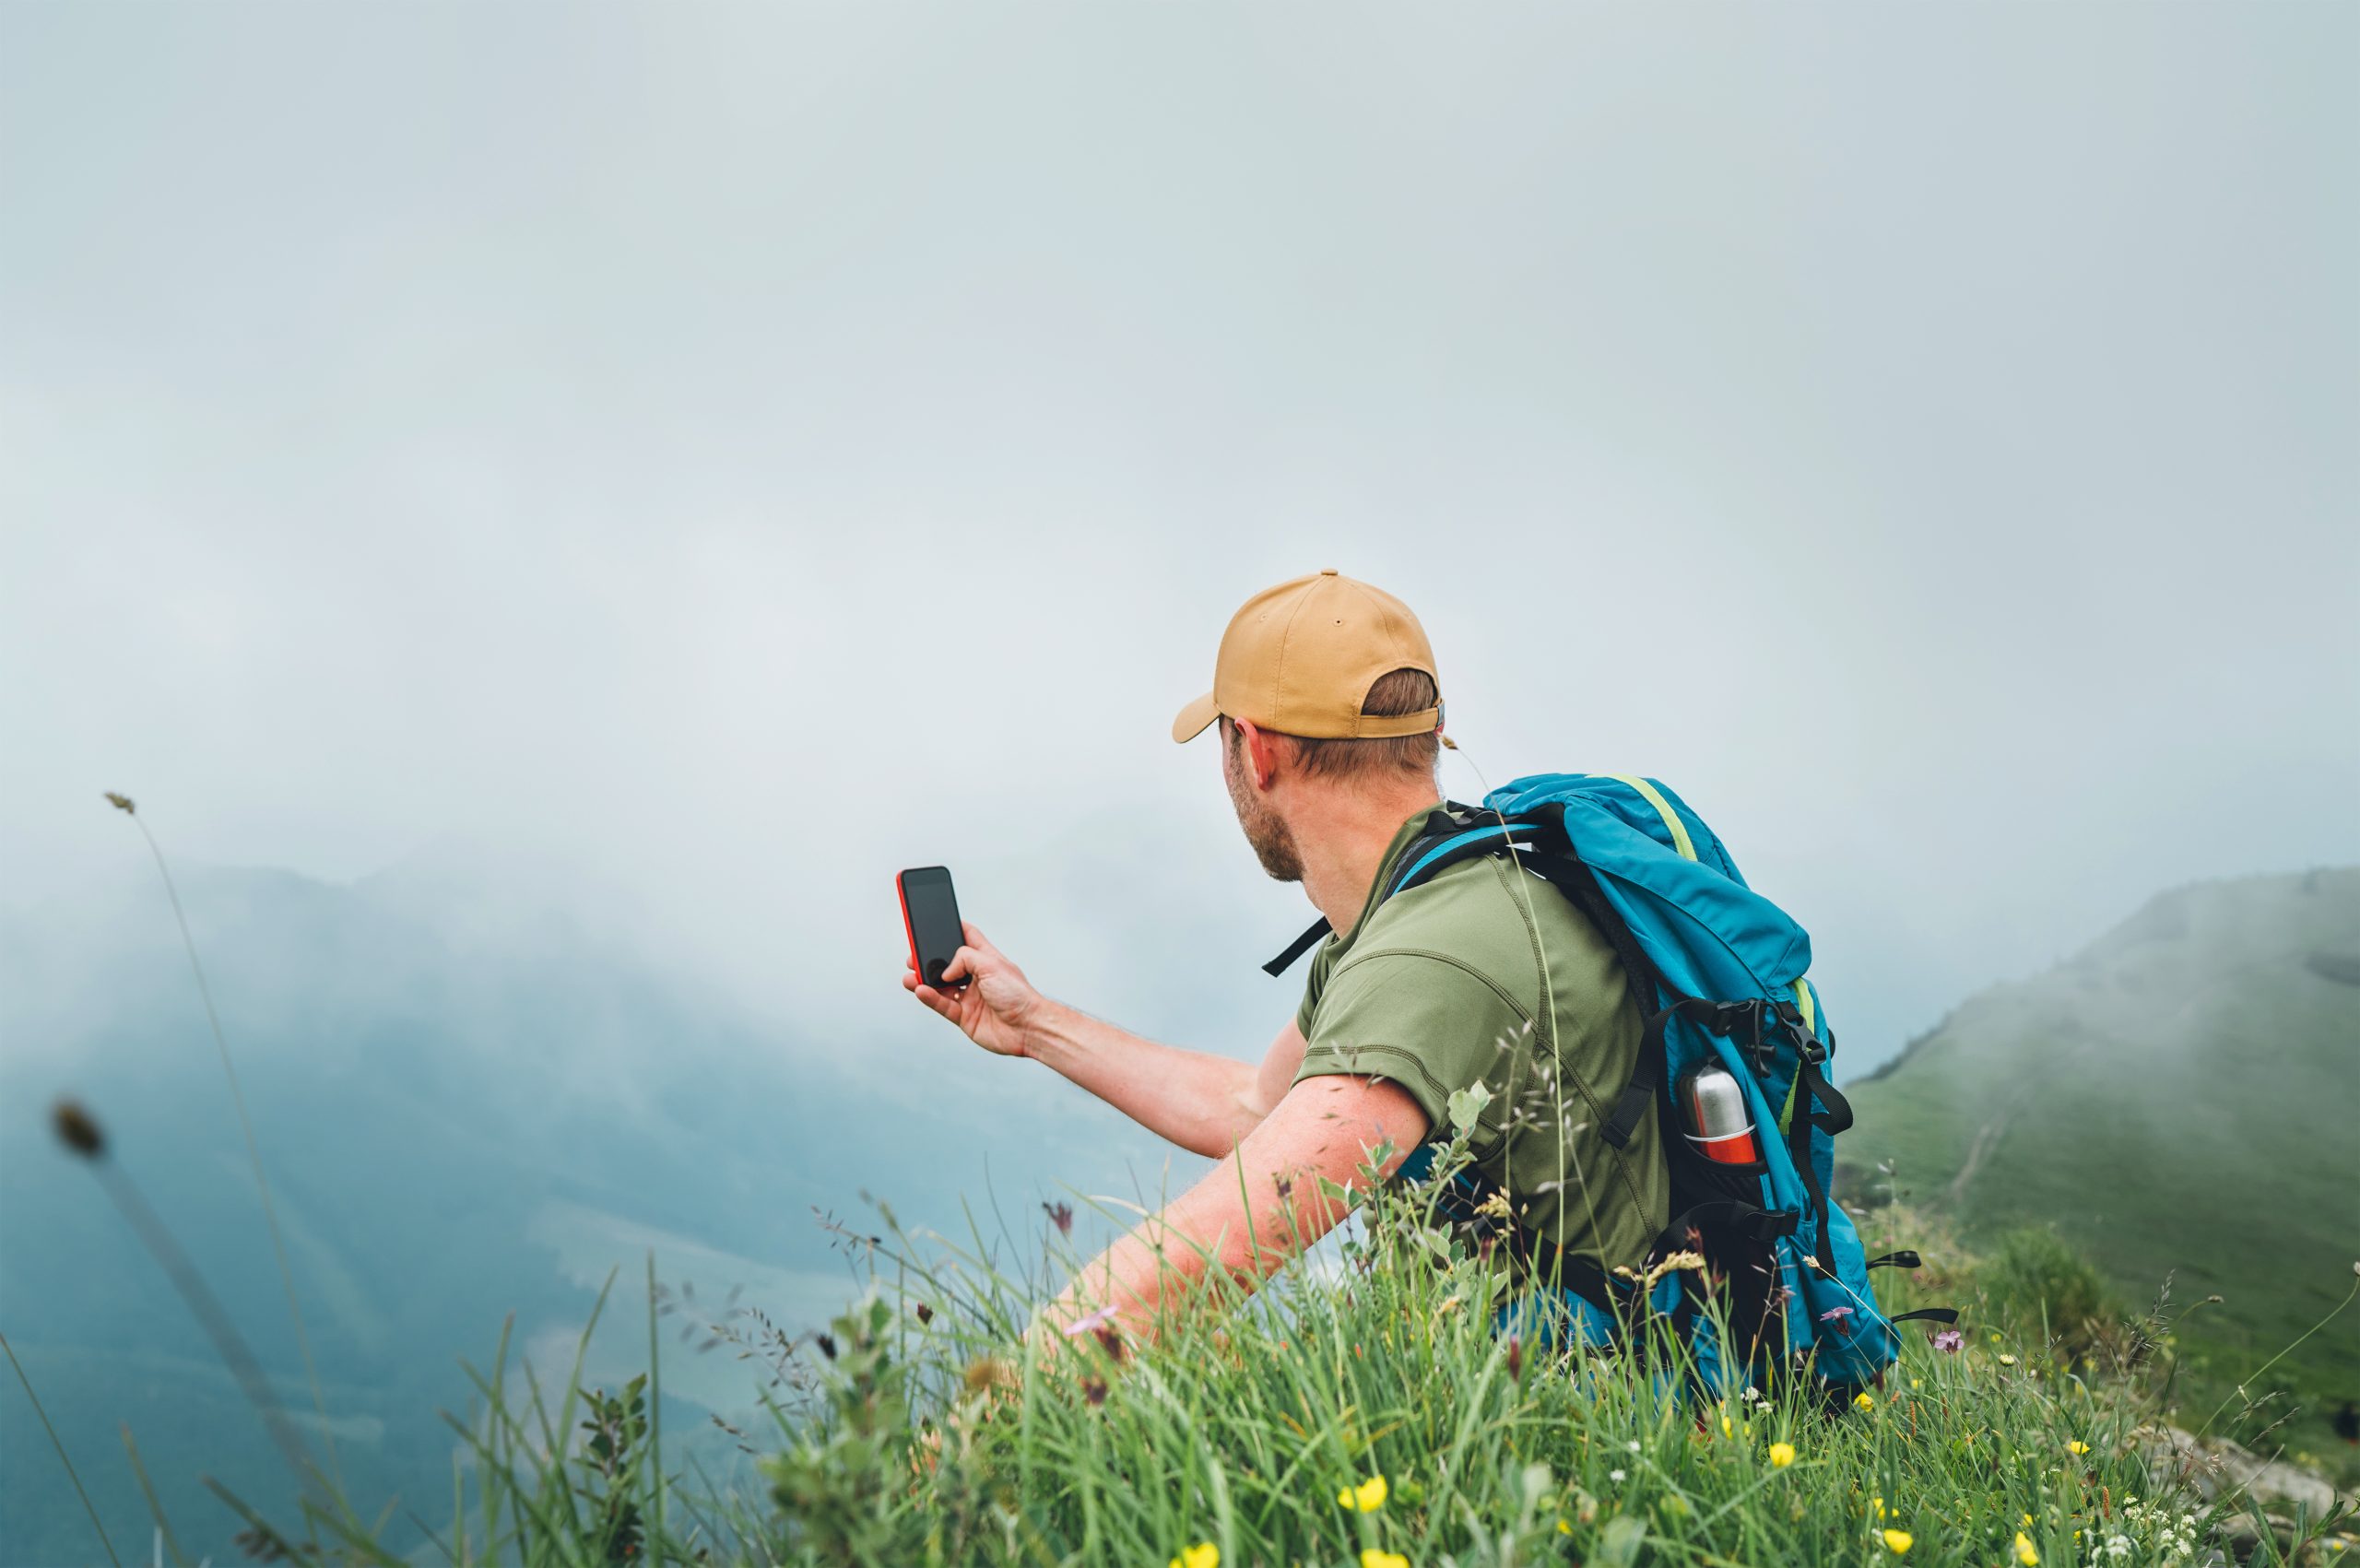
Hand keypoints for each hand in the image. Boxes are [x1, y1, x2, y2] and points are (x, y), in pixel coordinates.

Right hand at [903, 920, 1046, 1057]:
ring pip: (940, 986)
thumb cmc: (1018, 994)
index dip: (953, 929)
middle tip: (913, 956)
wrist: (1028, 1027)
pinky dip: (930, 998)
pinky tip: (920, 991)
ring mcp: (970, 997)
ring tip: (910, 976)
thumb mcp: (991, 964)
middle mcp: (977, 977)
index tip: (937, 923)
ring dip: (924, 981)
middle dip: (930, 960)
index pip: (968, 938)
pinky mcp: (964, 1017)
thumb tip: (945, 969)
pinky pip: (942, 1005)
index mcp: (986, 959)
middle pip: (948, 964)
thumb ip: (964, 959)